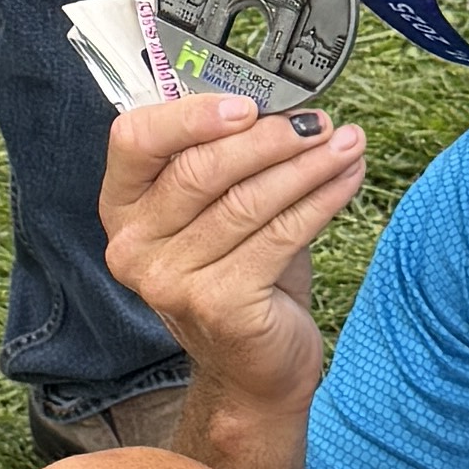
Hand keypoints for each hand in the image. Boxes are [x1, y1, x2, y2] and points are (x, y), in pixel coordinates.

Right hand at [98, 82, 366, 430]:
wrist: (254, 366)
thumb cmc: (240, 274)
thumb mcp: (220, 209)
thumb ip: (229, 159)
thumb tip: (282, 103)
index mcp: (122, 206)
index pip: (135, 140)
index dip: (191, 116)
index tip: (248, 103)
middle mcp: (133, 245)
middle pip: (200, 169)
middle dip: (269, 138)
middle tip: (316, 123)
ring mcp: (170, 280)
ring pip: (247, 201)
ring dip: (306, 166)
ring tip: (346, 145)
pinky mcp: (218, 305)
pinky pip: (279, 235)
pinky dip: (321, 201)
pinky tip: (346, 180)